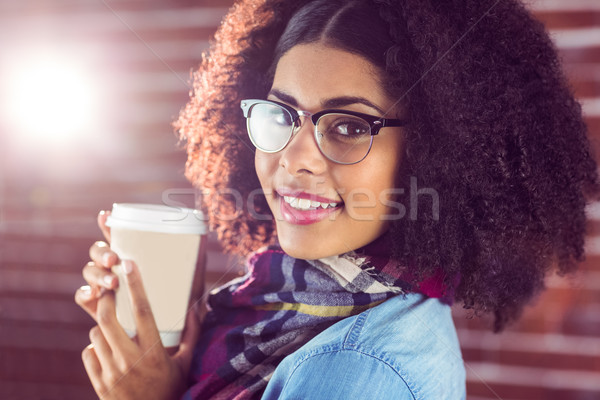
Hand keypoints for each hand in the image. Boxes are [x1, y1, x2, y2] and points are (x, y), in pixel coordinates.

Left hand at [74, 211, 202, 398]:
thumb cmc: (171, 388)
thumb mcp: (185, 362)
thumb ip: (192, 333)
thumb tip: (199, 305)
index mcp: (154, 352)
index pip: (142, 311)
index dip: (135, 285)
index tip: (129, 264)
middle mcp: (130, 360)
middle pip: (108, 318)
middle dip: (106, 298)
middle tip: (110, 289)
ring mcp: (112, 372)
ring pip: (96, 333)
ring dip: (102, 325)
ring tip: (112, 325)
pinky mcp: (99, 383)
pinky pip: (89, 353)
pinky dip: (95, 347)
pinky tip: (107, 349)